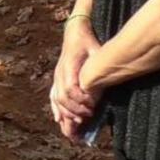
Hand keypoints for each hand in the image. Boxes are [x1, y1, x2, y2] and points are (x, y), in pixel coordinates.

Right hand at [49, 16, 101, 135]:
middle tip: (86, 121)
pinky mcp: (57, 79)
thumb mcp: (97, 50)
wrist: (75, 31)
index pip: (70, 89)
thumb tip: (105, 80)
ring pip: (56, 100)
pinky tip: (60, 120)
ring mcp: (57, 77)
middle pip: (61, 99)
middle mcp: (60, 74)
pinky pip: (54, 97)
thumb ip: (100, 65)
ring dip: (65, 115)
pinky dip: (57, 110)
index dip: (80, 101)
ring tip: (74, 128)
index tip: (91, 108)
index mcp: (69, 67)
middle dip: (73, 112)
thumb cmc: (88, 41)